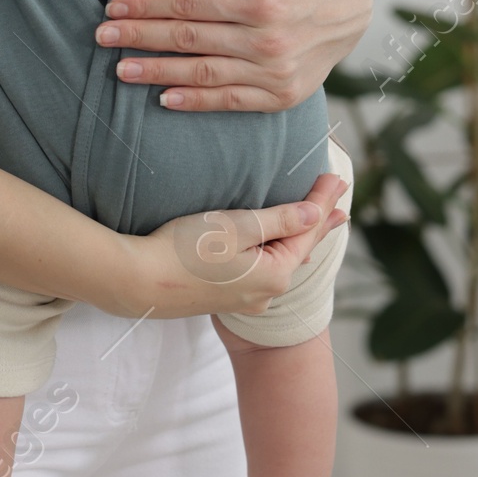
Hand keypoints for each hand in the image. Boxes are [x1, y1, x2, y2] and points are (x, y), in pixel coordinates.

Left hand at [96, 0, 371, 112]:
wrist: (352, 9)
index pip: (189, 4)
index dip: (146, 6)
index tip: (113, 8)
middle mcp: (269, 39)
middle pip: (189, 38)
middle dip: (141, 38)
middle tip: (102, 37)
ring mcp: (276, 73)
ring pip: (203, 74)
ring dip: (157, 73)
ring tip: (121, 70)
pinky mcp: (282, 97)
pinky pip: (230, 102)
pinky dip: (194, 102)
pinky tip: (163, 98)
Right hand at [115, 173, 347, 319]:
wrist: (137, 283)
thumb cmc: (184, 250)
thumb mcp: (237, 227)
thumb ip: (280, 221)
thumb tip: (316, 213)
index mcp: (274, 274)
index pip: (307, 231)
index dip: (322, 201)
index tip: (336, 176)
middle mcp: (264, 293)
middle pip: (298, 249)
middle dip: (317, 222)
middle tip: (340, 203)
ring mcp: (243, 300)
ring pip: (280, 262)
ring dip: (296, 239)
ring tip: (315, 225)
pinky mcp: (222, 299)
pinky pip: (260, 272)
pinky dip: (273, 253)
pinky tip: (274, 252)